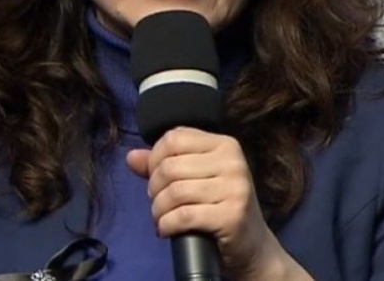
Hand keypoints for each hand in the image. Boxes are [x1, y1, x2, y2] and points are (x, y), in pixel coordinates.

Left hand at [126, 127, 312, 279]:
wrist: (251, 245)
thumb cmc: (219, 206)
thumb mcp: (195, 179)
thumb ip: (163, 165)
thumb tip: (132, 157)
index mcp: (225, 144)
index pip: (175, 138)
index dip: (154, 158)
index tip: (155, 178)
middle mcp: (233, 161)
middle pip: (170, 166)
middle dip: (154, 189)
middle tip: (158, 203)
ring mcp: (235, 188)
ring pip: (174, 192)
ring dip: (158, 210)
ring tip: (161, 218)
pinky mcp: (232, 215)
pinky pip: (184, 216)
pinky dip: (167, 225)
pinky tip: (166, 229)